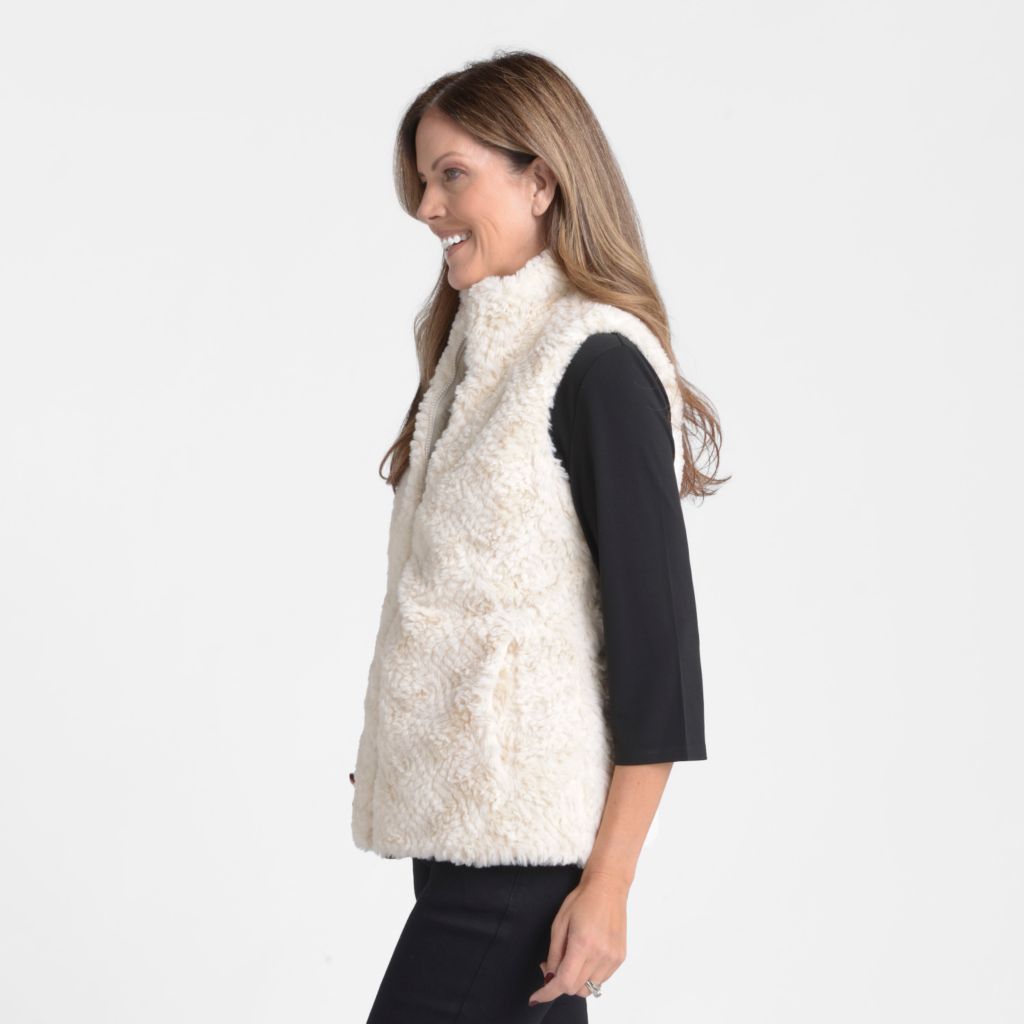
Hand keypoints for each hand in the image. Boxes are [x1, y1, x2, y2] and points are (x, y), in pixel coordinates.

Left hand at [527, 870, 627, 1005]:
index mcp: (583, 944)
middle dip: (559, 983)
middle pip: (575, 988)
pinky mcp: (620, 958)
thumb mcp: (559, 923)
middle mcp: (601, 955)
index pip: (564, 982)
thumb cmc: (581, 900)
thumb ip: (554, 953)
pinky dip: (589, 975)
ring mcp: (613, 958)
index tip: (536, 996)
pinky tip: (584, 957)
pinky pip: (601, 979)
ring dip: (575, 980)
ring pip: (589, 988)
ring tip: (570, 959)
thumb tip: (549, 975)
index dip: (548, 993)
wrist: (608, 887)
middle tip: (551, 965)